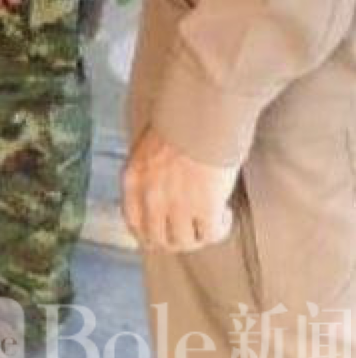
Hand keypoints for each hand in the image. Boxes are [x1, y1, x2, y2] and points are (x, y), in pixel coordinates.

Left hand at [122, 126, 239, 252]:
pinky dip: (219, 229)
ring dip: (198, 236)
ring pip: (185, 242)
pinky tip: (224, 213)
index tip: (161, 236)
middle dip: (176, 240)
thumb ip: (148, 176)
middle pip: (159, 239)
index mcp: (132, 179)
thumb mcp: (148, 150)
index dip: (149, 235)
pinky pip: (211, 235)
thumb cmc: (179, 124)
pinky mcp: (205, 208)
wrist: (202, 115)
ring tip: (210, 220)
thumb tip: (158, 198)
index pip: (133, 223)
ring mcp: (176, 205)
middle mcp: (150, 195)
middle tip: (191, 233)